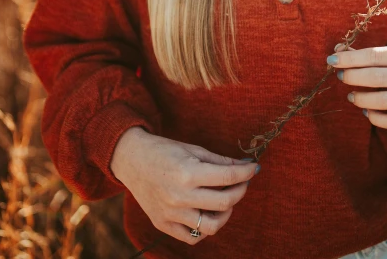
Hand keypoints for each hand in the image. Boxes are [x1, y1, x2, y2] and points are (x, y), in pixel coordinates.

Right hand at [110, 127, 259, 244]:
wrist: (132, 160)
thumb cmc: (164, 150)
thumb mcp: (193, 149)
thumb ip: (219, 160)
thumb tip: (244, 166)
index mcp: (187, 173)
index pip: (228, 176)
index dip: (246, 172)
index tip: (254, 167)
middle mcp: (180, 197)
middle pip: (225, 202)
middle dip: (241, 190)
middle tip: (243, 182)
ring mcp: (171, 214)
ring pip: (212, 226)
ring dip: (226, 213)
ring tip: (226, 199)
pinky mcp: (163, 225)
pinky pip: (193, 237)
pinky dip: (206, 228)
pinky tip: (208, 212)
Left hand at [329, 44, 386, 128]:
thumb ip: (364, 55)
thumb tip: (337, 49)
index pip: (374, 55)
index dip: (350, 59)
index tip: (331, 60)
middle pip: (377, 77)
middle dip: (353, 77)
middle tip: (341, 77)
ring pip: (384, 100)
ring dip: (361, 98)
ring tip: (351, 96)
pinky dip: (374, 117)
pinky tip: (366, 111)